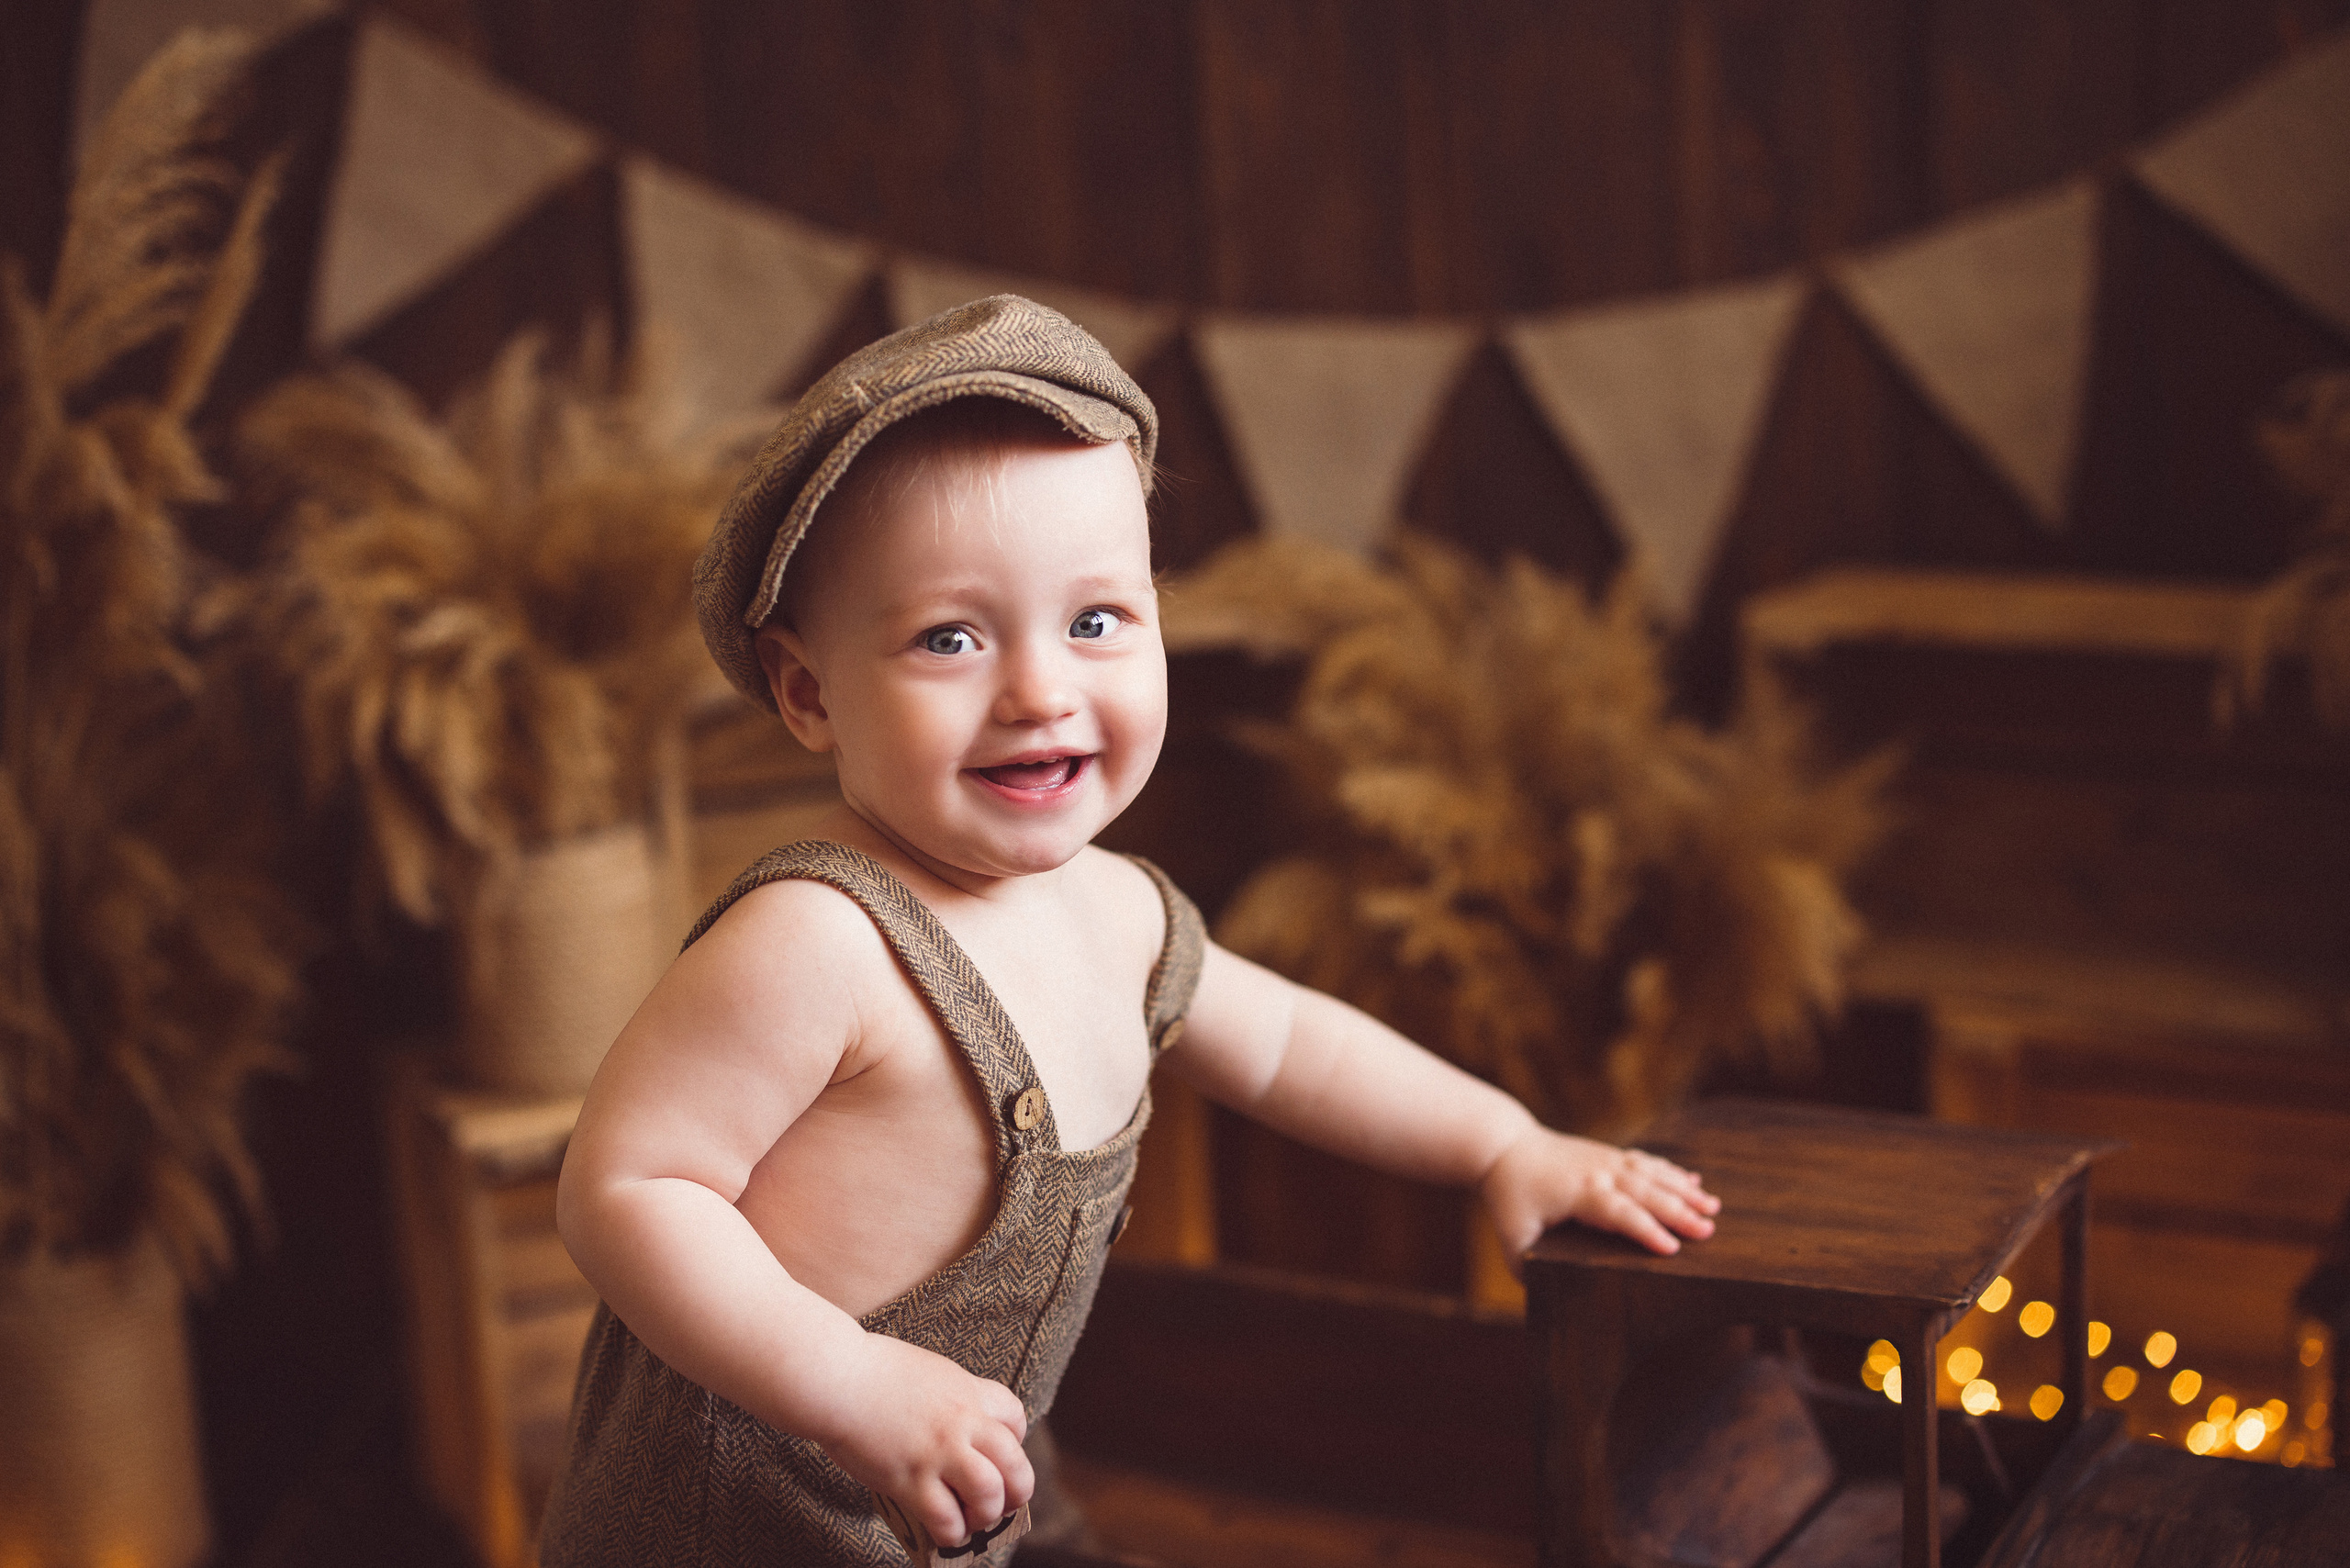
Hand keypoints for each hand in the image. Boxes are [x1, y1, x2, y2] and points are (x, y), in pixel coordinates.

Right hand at [814, 1332, 1033, 1546]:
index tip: (996, 1456)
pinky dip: (951, 1533)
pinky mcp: (910, 1480)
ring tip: (970, 1518)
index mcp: (969, 1391)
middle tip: (1001, 1502)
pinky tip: (943, 1528)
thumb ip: (953, 1399)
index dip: (1014, 1444)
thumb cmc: (873, 1370)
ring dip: (986, 1515)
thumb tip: (960, 1430)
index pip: (1017, 1420)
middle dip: (1017, 1492)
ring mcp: (938, 1452)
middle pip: (1016, 1465)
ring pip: (989, 1495)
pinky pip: (946, 1519)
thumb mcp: (931, 1372)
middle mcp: (963, 1422)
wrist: (836, 1376)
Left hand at [1479, 1124, 1719, 1262]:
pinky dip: (1672, 1172)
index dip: (1645, 1230)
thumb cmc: (1509, 1196)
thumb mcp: (1511, 1234)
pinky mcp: (1610, 1155)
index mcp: (1578, 1192)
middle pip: (1644, 1191)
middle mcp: (1598, 1172)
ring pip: (1652, 1174)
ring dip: (1684, 1190)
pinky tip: (1696, 1183)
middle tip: (1708, 1231)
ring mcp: (1607, 1160)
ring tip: (1713, 1207)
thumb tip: (1544, 1292)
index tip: (1672, 1249)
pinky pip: (1647, 1163)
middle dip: (1677, 1211)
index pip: (1617, 1212)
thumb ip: (1526, 1265)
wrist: (1505, 1146)